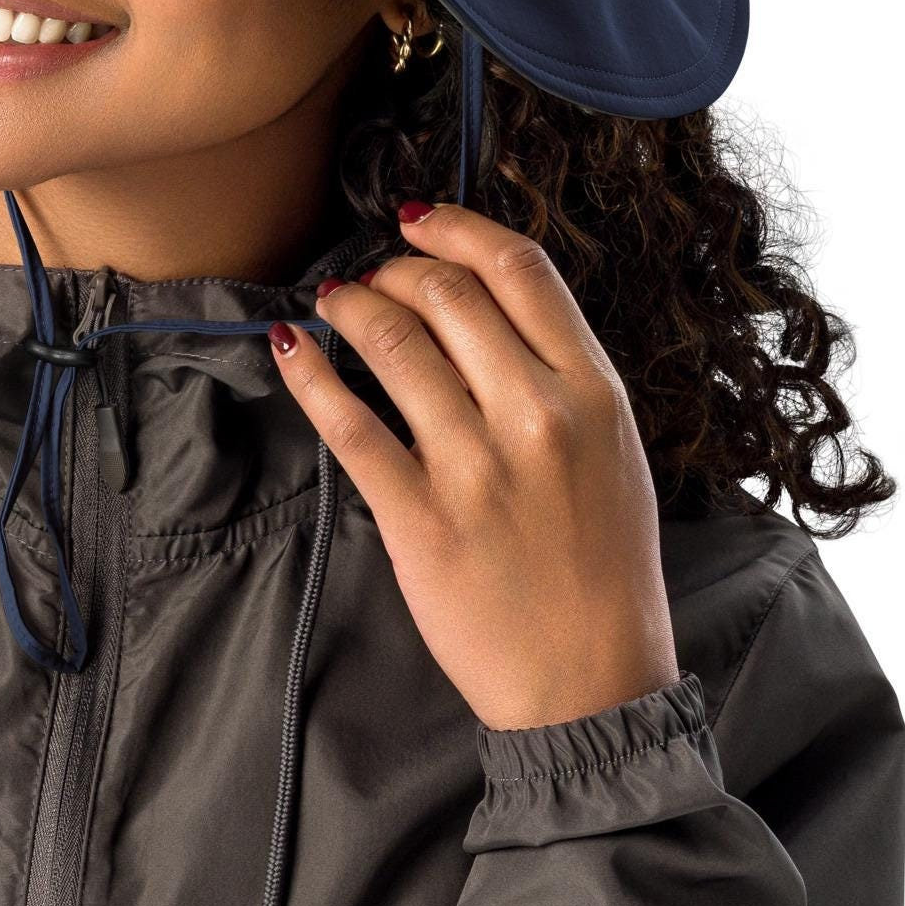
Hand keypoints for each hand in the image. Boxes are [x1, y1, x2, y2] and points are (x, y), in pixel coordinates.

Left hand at [269, 200, 680, 731]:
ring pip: (392, 340)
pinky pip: (347, 421)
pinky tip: (290, 348)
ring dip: (349, 305)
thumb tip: (490, 311)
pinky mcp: (417, 515)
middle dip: (394, 271)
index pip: (520, 269)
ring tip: (334, 305)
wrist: (589, 683)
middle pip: (445, 293)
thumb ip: (561, 378)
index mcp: (593, 392)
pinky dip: (309, 372)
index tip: (417, 222)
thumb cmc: (603, 570)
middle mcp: (535, 416)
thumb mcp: (615, 453)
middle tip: (372, 280)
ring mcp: (473, 465)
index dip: (455, 229)